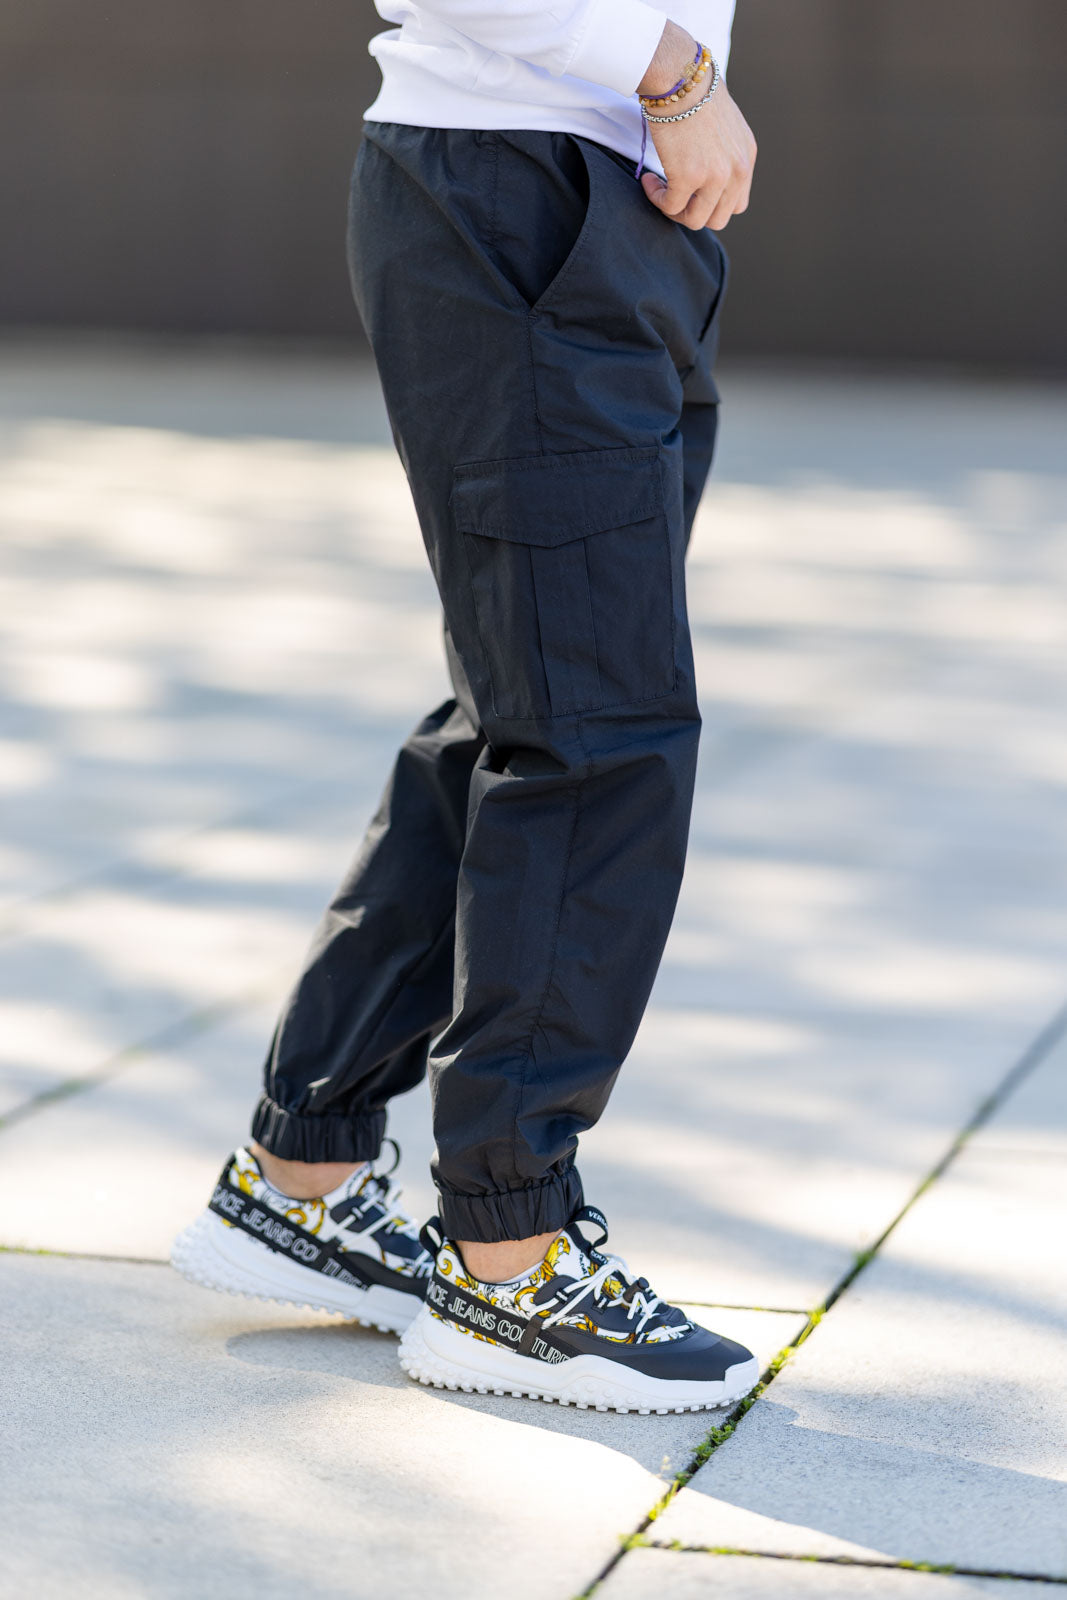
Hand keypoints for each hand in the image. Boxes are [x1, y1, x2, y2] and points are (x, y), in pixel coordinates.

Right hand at [636, 24, 755, 231]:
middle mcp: (737, 170)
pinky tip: (648, 180)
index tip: (693, 191)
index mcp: (747, 157)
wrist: (680, 75)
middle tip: (674, 194)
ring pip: (696, 220)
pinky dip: (656, 198)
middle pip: (719, 218)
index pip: (737, 203)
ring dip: (674, 210)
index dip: (712, 203)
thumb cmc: (695, 91)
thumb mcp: (725, 125)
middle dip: (694, 211)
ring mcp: (715, 176)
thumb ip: (724, 152)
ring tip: (660, 188)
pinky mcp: (689, 177)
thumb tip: (706, 170)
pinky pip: (670, 207)